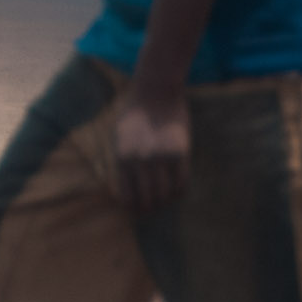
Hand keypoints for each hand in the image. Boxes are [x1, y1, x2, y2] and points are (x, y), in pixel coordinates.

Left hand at [111, 85, 191, 211]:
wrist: (156, 90)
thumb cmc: (135, 113)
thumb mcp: (120, 137)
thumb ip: (123, 162)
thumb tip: (127, 191)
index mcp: (122, 157)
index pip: (128, 196)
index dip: (132, 208)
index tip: (136, 211)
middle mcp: (141, 160)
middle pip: (147, 199)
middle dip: (149, 209)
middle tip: (151, 209)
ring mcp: (161, 157)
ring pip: (165, 194)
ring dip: (164, 202)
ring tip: (163, 201)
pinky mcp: (180, 152)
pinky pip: (182, 183)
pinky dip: (179, 192)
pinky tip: (175, 191)